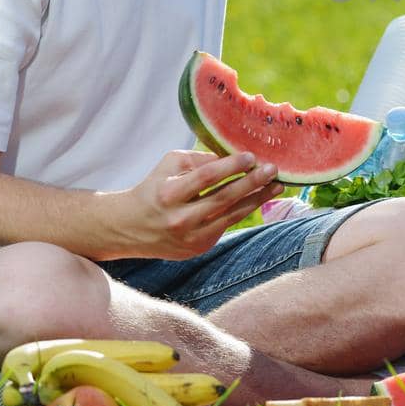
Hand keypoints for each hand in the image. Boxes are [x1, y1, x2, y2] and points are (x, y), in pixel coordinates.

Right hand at [110, 149, 283, 259]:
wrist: (129, 227)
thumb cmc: (153, 188)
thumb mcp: (169, 165)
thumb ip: (200, 159)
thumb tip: (233, 156)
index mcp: (168, 194)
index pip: (205, 177)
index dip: (230, 166)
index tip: (251, 156)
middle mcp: (179, 218)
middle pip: (223, 198)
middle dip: (252, 183)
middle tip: (272, 170)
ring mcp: (189, 237)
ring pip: (230, 216)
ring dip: (257, 200)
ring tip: (275, 186)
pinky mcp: (197, 249)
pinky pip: (225, 226)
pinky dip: (242, 212)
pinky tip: (257, 199)